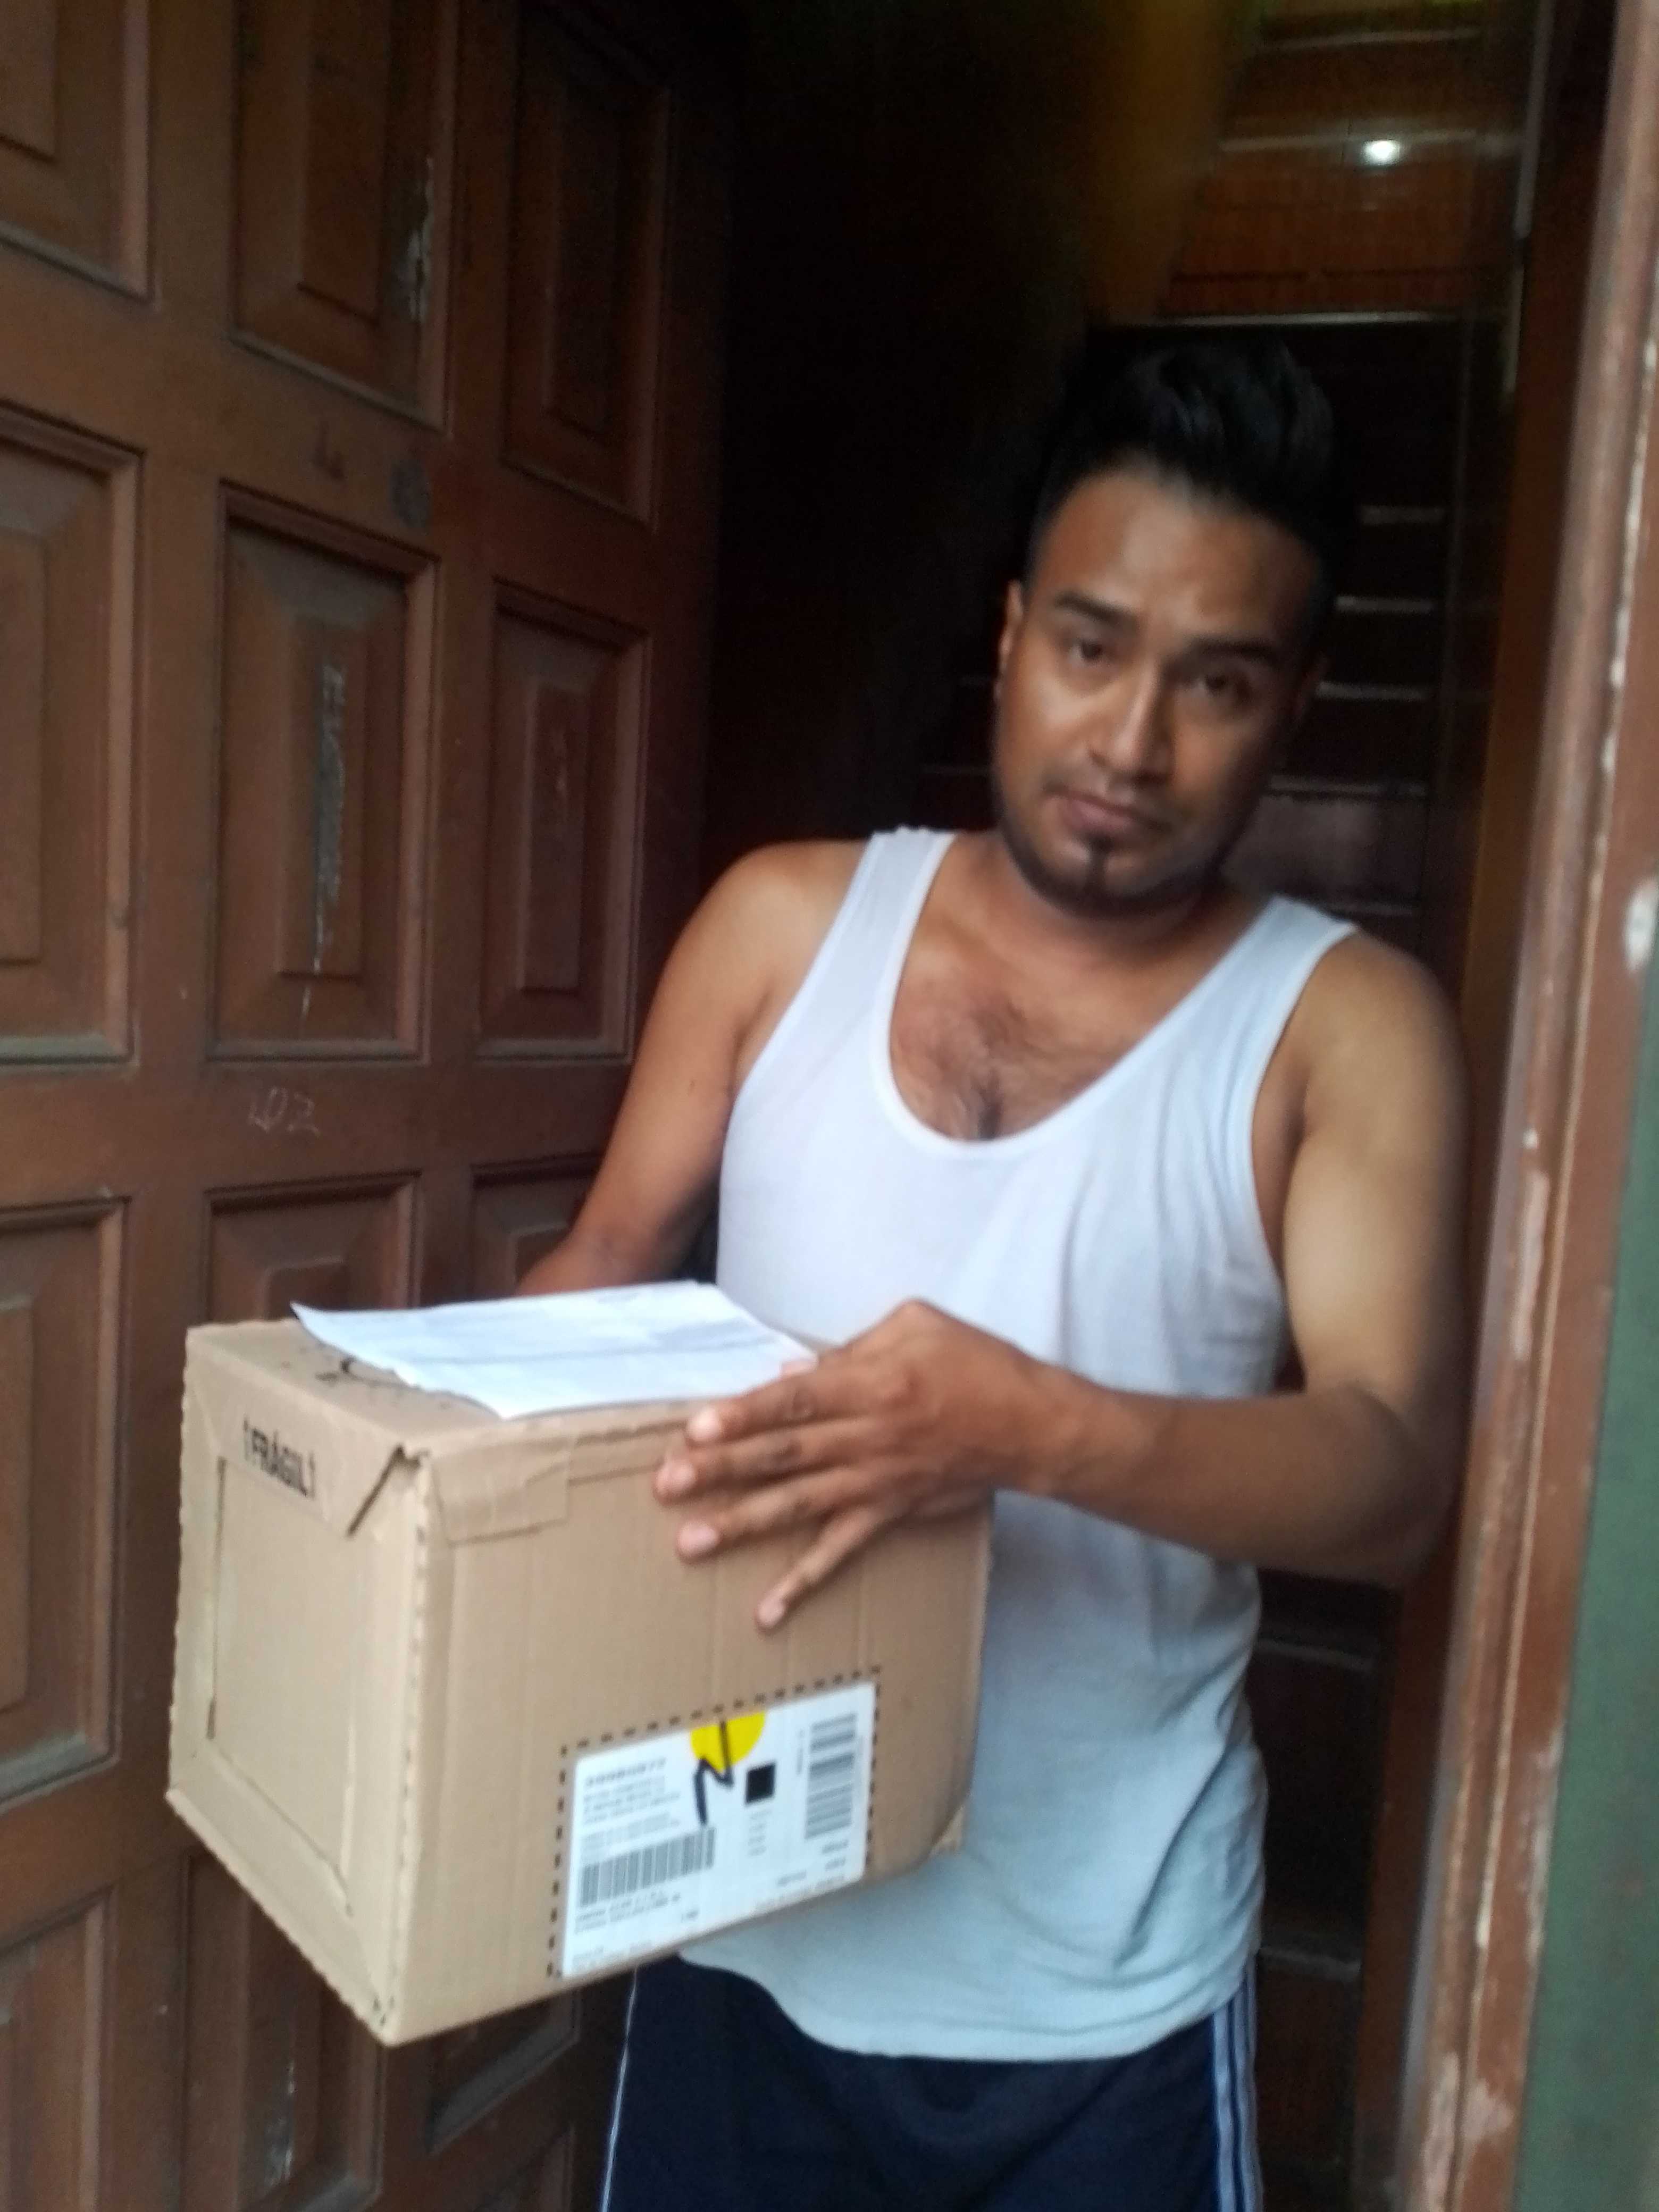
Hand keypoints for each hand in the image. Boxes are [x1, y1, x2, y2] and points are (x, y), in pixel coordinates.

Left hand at [654, 1300, 1047, 1628]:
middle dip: (722, 1470)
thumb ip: (851, 1346)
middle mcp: (866, 1437)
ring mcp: (875, 1482)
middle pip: (784, 1456)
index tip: (697, 1429)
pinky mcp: (888, 1514)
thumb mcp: (916, 1324)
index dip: (744, 1415)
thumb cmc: (975, 1363)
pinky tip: (766, 1610)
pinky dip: (804, 1584)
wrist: (1030, 1426)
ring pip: (799, 1506)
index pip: (795, 1401)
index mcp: (870, 1384)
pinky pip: (841, 1553)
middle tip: (667, 1484)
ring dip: (743, 1524)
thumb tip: (792, 1371)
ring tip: (690, 1541)